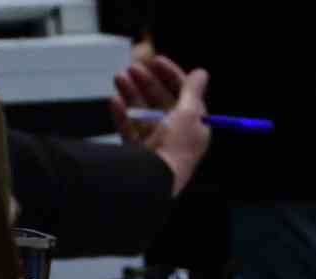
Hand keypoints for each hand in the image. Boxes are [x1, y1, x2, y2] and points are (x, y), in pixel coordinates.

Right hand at [110, 56, 210, 196]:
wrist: (152, 180)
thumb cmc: (176, 148)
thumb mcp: (189, 114)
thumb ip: (192, 91)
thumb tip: (202, 73)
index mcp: (193, 127)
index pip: (185, 96)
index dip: (171, 76)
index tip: (156, 60)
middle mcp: (176, 135)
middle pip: (161, 103)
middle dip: (147, 82)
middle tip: (133, 67)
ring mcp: (155, 144)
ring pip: (142, 113)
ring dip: (131, 93)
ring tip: (119, 77)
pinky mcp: (137, 153)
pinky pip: (128, 130)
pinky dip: (121, 114)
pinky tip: (114, 100)